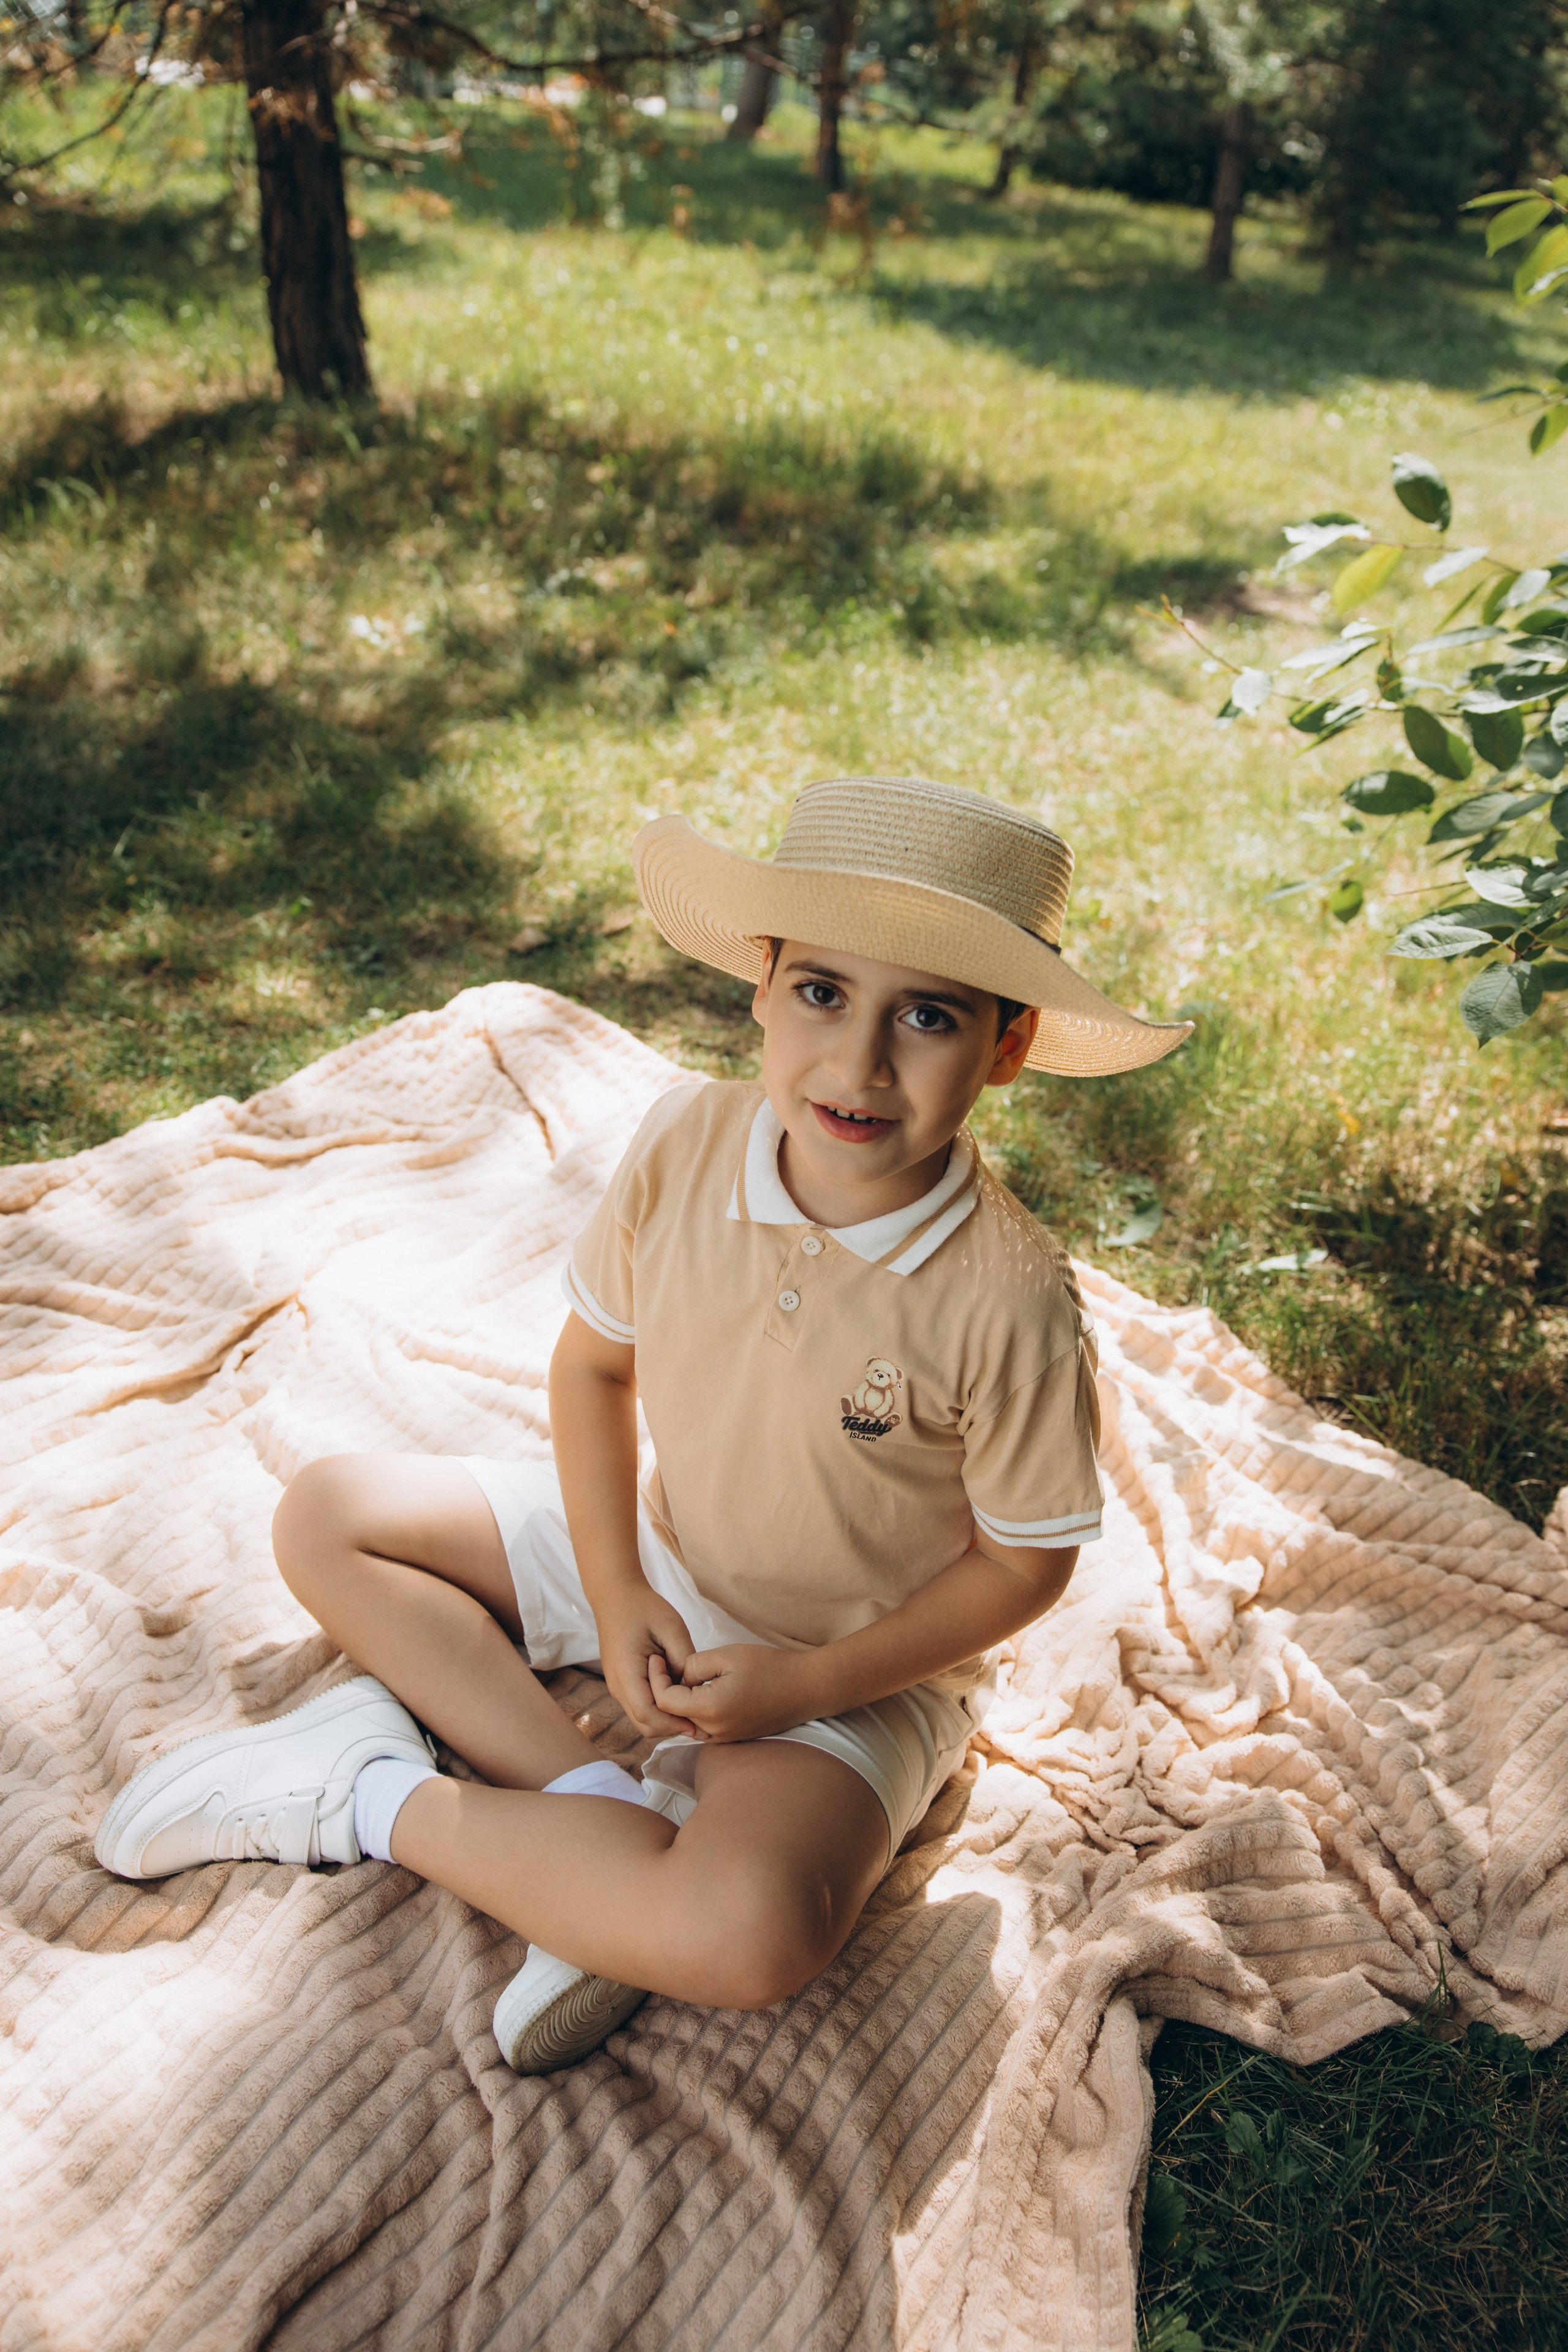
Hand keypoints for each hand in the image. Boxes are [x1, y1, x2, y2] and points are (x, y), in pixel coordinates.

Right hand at [596, 1588, 699, 1739]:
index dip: (673, 1724)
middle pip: (644, 1723)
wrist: (616, 1596)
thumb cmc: (644, 1608)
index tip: (698, 1724)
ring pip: (642, 1719)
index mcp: (626, 1670)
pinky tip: (680, 1701)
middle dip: (672, 1728)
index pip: (648, 1713)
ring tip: (694, 1714)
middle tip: (701, 1725)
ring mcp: (617, 1686)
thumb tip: (693, 1689)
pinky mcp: (622, 1683)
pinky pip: (640, 1707)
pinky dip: (660, 1711)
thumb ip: (684, 1660)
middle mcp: (617, 1684)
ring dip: (666, 1721)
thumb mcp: (672, 1628)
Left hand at [651, 1643, 817, 1743]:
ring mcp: (724, 1738)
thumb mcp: (727, 1655)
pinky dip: (695, 1710)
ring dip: (679, 1702)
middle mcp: (714, 1731)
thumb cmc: (769, 1667)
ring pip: (685, 1722)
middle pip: (672, 1714)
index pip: (663, 1701)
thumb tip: (679, 1676)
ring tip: (680, 1675)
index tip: (656, 1657)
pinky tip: (701, 1689)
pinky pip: (702, 1727)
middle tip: (664, 1663)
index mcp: (710, 1709)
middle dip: (664, 1690)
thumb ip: (694, 1665)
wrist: (805, 1688)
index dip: (655, 1678)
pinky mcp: (733, 1738)